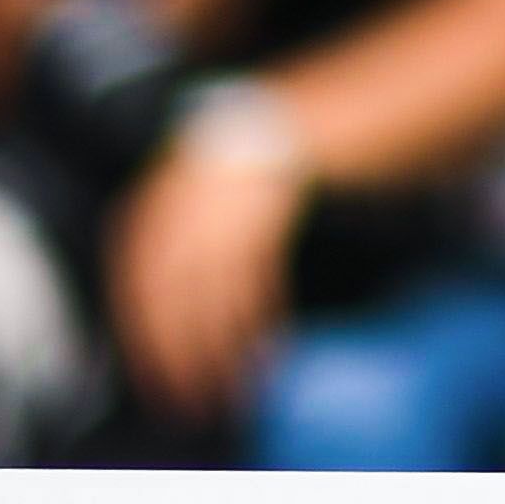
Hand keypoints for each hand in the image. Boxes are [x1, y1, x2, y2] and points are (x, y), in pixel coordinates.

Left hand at [107, 130, 309, 419]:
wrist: (364, 102)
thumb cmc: (299, 164)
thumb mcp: (233, 199)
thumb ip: (202, 244)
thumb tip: (183, 321)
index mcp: (166, 194)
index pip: (140, 282)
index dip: (148, 339)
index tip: (163, 386)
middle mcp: (185, 188)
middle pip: (167, 288)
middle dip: (179, 353)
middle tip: (196, 401)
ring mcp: (229, 185)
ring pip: (209, 283)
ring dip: (220, 343)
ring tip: (238, 385)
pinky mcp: (272, 188)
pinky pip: (253, 266)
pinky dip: (258, 312)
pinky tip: (268, 343)